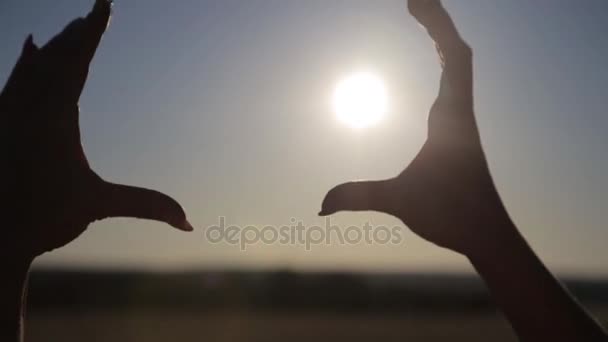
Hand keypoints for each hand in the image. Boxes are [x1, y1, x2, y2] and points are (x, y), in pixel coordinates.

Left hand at [0, 0, 191, 261]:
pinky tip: (29, 51)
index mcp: (54, 118)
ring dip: (53, 46)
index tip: (103, 4)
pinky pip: (14, 80)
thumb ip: (146, 206)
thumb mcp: (98, 206)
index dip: (93, 31)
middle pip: (54, 56)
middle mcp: (27, 107)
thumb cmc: (43, 220)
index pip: (77, 62)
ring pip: (31, 66)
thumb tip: (189, 223)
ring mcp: (8, 112)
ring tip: (67, 29)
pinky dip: (25, 62)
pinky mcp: (0, 122)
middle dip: (75, 34)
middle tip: (92, 14)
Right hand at [320, 0, 508, 255]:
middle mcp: (460, 113)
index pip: (453, 58)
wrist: (488, 234)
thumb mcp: (400, 202)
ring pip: (459, 66)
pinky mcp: (458, 130)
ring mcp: (461, 120)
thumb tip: (320, 204)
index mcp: (452, 119)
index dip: (436, 25)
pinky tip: (434, 62)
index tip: (414, 2)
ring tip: (421, 17)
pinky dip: (444, 62)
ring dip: (442, 38)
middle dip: (437, 22)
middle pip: (457, 52)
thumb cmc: (453, 216)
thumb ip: (359, 196)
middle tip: (414, 0)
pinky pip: (455, 83)